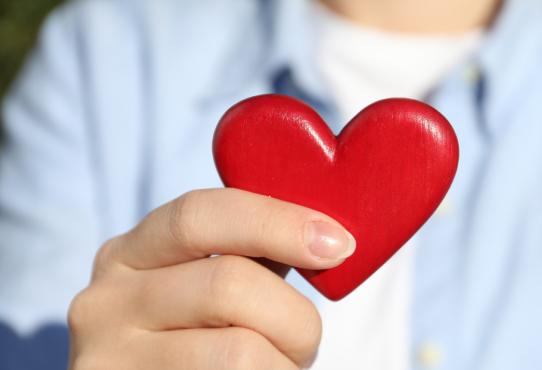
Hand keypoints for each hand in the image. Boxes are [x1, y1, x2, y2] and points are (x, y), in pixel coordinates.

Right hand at [67, 188, 355, 368]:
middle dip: (294, 317)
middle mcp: (104, 302)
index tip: (337, 244)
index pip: (201, 214)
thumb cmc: (196, 346)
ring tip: (280, 369)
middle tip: (306, 343)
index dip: (277, 222)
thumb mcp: (205, 289)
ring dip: (284, 364)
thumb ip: (250, 255)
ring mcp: (110, 359)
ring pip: (239, 352)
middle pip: (228, 285)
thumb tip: (327, 236)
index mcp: (129, 255)